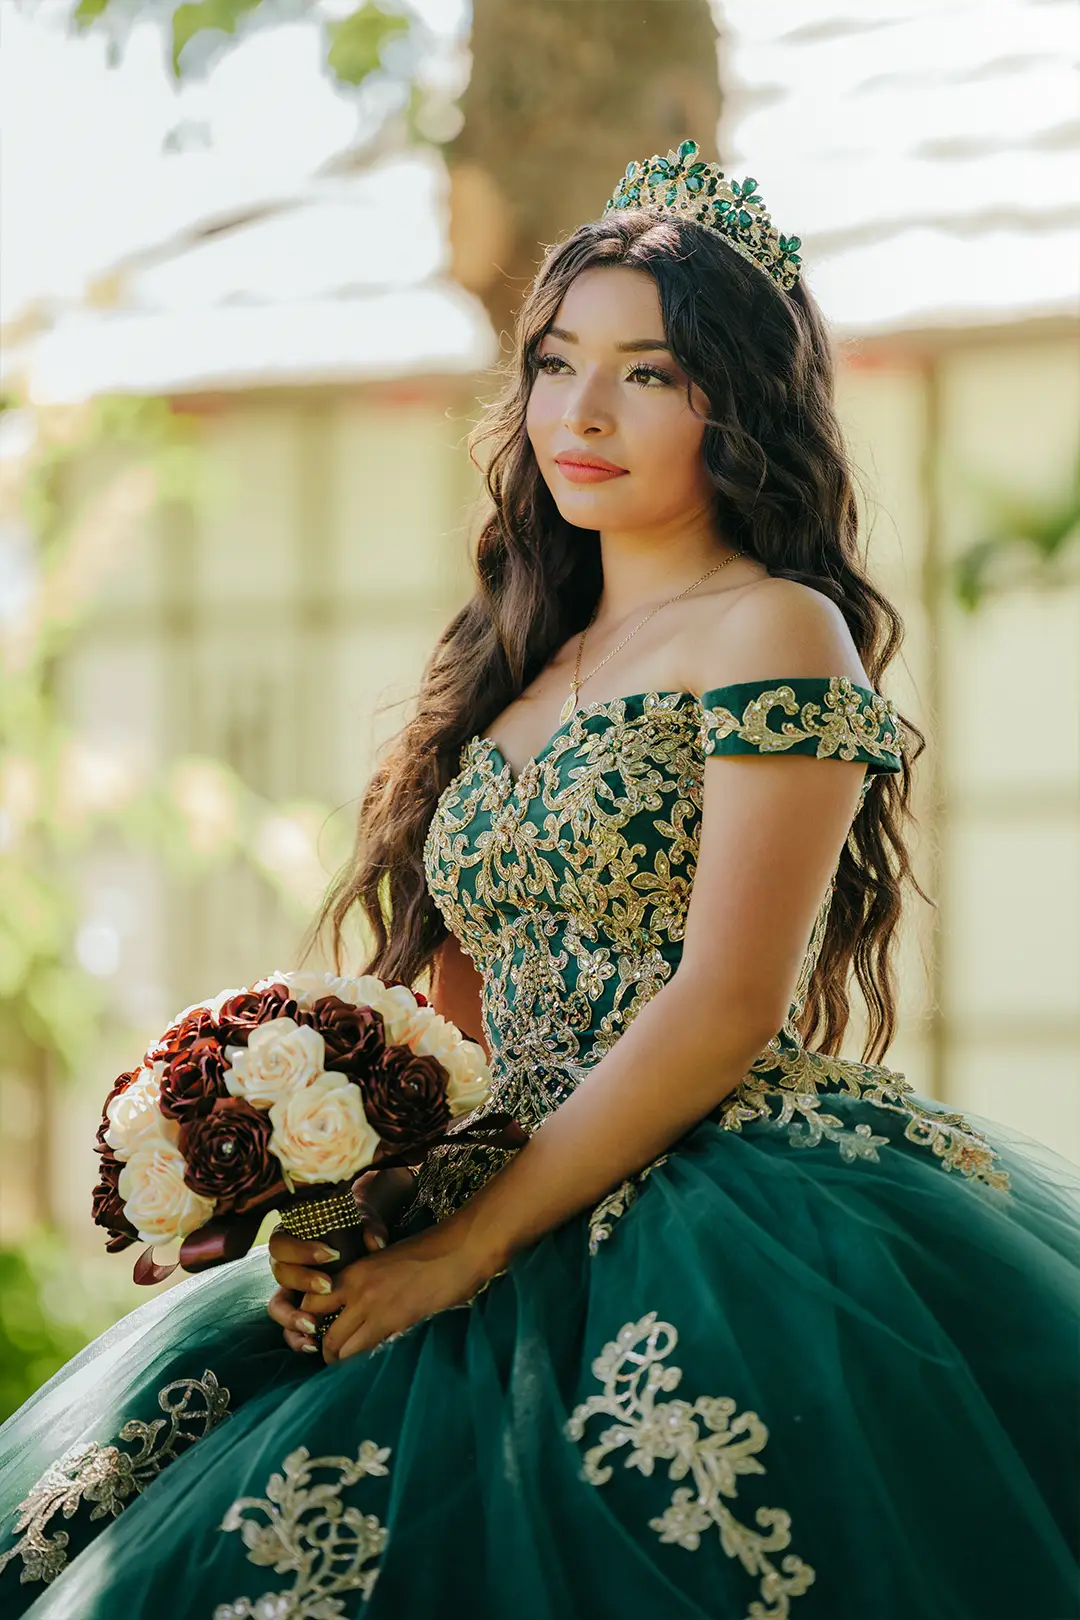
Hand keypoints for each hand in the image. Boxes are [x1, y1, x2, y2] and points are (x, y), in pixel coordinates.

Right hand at [267, 1177, 395, 1355]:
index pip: (282, 1244)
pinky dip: (298, 1338)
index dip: (302, 1251)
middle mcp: (287, 1265)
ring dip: (293, 1318)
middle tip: (327, 1287)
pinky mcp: (300, 1312)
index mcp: (293, 1238)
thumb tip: (376, 1243)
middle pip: (280, 1273)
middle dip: (302, 1281)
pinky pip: (289, 1329)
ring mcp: (291, 1291)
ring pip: (278, 1307)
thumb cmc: (357, 1230)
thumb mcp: (364, 1222)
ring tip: (314, 1328)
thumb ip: (370, 1228)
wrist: (362, 1244)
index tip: (332, 1255)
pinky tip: (314, 1345)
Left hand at [317, 1228, 488, 1362]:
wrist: (460, 1250)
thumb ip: (364, 1281)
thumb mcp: (384, 1258)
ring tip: (353, 1366)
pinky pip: (374, 1353)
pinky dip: (371, 1360)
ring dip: (347, 1361)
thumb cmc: (427, 1249)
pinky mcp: (401, 1327)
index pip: (311, 1304)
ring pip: (347, 1352)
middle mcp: (359, 1294)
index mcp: (354, 1273)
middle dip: (328, 1353)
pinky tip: (377, 1359)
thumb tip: (352, 1306)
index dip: (312, 1320)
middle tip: (334, 1359)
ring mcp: (380, 1312)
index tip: (320, 1329)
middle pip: (327, 1338)